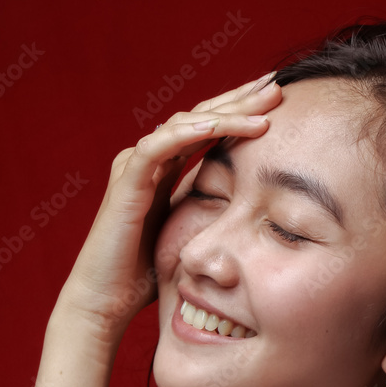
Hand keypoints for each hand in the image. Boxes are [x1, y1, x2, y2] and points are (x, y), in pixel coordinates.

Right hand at [54, 74, 281, 341]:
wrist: (107, 301)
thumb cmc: (146, 274)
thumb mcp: (191, 232)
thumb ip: (210, 208)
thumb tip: (251, 203)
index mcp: (165, 168)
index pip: (208, 126)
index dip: (241, 110)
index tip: (278, 100)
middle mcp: (149, 159)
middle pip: (200, 116)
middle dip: (240, 99)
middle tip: (277, 85)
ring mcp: (135, 167)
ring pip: (184, 123)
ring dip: (226, 114)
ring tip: (263, 109)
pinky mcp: (126, 183)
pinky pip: (158, 146)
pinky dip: (187, 133)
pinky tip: (216, 125)